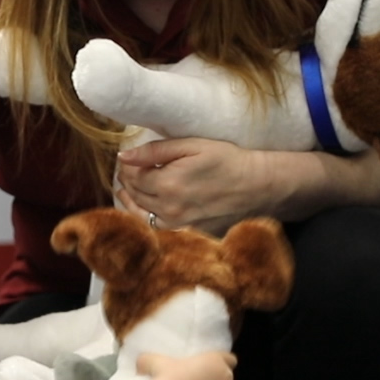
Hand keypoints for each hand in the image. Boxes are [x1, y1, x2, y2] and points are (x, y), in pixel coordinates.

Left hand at [115, 137, 282, 234]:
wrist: (256, 185)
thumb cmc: (226, 160)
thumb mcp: (191, 146)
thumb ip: (154, 151)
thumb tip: (123, 156)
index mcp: (167, 184)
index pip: (132, 177)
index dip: (126, 166)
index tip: (126, 160)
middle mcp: (169, 208)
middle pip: (134, 195)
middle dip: (127, 181)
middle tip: (127, 171)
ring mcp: (178, 225)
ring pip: (140, 214)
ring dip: (130, 200)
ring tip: (128, 189)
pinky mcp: (187, 233)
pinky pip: (156, 227)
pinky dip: (145, 217)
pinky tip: (145, 207)